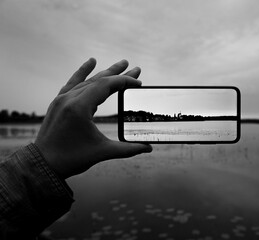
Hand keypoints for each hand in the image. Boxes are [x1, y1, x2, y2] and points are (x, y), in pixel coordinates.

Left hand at [35, 58, 151, 178]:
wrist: (43, 165)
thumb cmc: (73, 158)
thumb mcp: (103, 152)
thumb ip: (128, 149)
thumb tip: (149, 148)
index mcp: (80, 108)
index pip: (106, 85)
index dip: (125, 82)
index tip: (139, 83)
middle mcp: (70, 99)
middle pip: (99, 80)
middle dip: (119, 74)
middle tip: (136, 67)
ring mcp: (62, 99)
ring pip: (88, 80)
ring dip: (105, 73)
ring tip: (120, 65)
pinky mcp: (58, 103)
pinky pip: (73, 82)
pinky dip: (83, 72)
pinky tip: (92, 62)